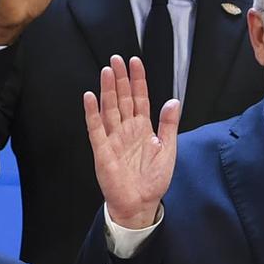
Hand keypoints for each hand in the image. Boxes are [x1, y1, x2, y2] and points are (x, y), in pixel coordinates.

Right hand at [83, 55, 179, 229]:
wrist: (140, 204)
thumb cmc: (153, 181)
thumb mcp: (168, 151)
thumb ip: (168, 126)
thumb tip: (173, 101)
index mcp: (143, 129)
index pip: (139, 98)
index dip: (138, 80)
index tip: (135, 62)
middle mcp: (126, 130)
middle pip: (122, 99)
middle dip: (120, 79)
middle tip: (116, 59)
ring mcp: (113, 139)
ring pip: (109, 109)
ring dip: (108, 90)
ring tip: (106, 71)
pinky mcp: (102, 151)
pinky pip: (96, 129)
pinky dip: (92, 113)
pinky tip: (90, 97)